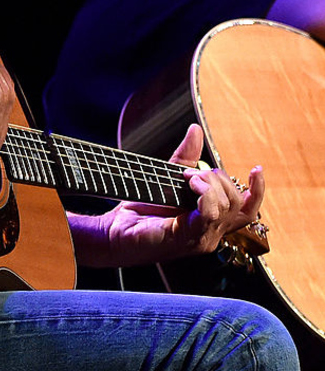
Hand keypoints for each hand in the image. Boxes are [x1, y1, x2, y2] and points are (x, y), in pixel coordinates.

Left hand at [97, 124, 264, 265]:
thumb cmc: (141, 208)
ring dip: (210, 185)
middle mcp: (211, 232)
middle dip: (219, 178)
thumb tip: (195, 130)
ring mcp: (201, 238)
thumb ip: (185, 158)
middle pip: (238, 202)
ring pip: (227, 207)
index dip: (257, 189)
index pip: (248, 208)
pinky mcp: (186, 240)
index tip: (257, 168)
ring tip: (187, 178)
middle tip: (190, 174)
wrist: (114, 229)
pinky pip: (209, 216)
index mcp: (211, 219)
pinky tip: (189, 185)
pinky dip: (204, 196)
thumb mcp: (167, 177)